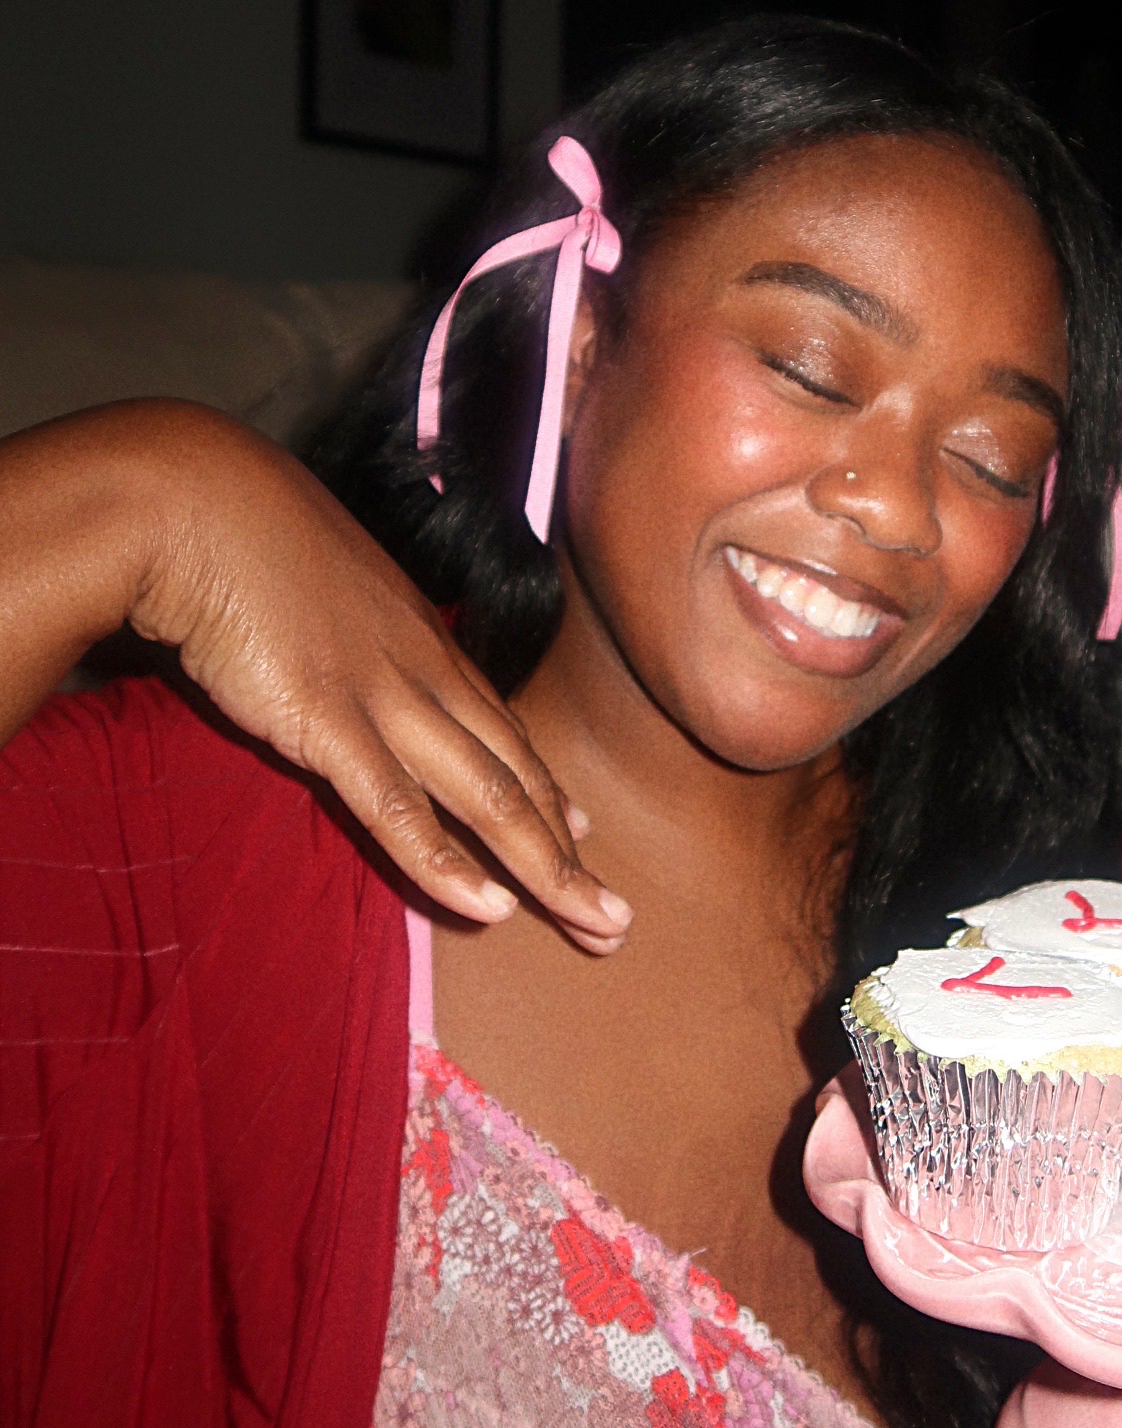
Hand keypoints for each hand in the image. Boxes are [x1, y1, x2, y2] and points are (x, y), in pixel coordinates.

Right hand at [0, 402, 630, 949]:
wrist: (198, 502)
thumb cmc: (247, 539)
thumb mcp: (325, 589)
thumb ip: (352, 634)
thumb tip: (344, 655)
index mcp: (423, 640)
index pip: (502, 730)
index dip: (545, 787)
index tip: (582, 828)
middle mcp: (423, 671)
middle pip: (517, 774)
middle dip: (571, 850)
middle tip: (617, 914)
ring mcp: (384, 696)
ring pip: (488, 797)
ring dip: (548, 868)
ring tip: (597, 925)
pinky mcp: (329, 720)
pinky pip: (398, 805)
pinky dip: (447, 862)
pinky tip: (492, 908)